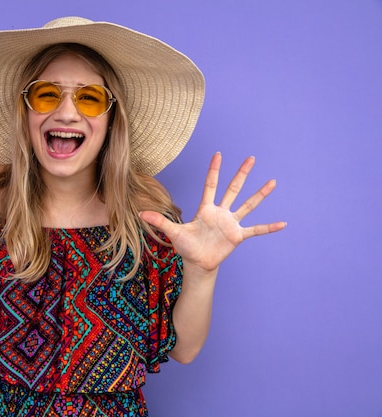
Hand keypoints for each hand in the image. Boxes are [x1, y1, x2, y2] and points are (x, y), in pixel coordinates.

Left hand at [140, 152, 285, 273]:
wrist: (197, 263)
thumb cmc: (186, 246)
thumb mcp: (173, 233)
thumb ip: (160, 222)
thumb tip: (141, 212)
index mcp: (206, 208)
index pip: (211, 185)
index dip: (214, 170)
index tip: (219, 154)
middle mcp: (221, 212)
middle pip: (233, 189)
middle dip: (242, 173)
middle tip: (251, 158)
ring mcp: (231, 223)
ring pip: (248, 205)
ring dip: (260, 194)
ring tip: (273, 182)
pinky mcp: (238, 236)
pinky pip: (256, 230)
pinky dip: (269, 227)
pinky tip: (283, 223)